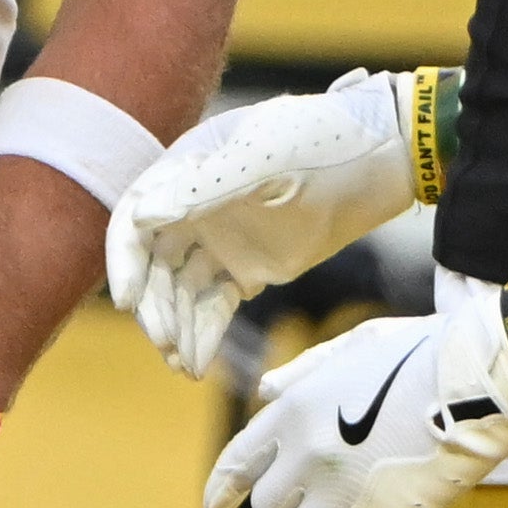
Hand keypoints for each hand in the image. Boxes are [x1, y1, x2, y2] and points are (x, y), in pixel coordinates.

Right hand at [106, 65, 450, 380]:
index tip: (129, 301)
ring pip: (181, 292)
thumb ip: (203, 187)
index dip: (124, 260)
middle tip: (166, 342)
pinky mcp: (249, 268)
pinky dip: (204, 333)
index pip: (134, 218)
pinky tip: (198, 364)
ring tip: (182, 366)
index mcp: (187, 169)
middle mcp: (194, 206)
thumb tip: (139, 217)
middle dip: (154, 306)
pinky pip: (214, 306)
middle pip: (153, 264)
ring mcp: (221, 240)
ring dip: (175, 326)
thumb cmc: (323, 141)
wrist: (384, 160)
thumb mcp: (264, 158)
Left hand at [208, 267, 507, 507]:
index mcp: (293, 411)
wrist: (483, 373)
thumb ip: (303, 372)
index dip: (220, 492)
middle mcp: (306, 455)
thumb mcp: (354, 345)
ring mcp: (342, 493)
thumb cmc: (423, 350)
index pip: (236, 463)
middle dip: (289, 507)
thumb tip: (264, 392)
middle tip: (322, 499)